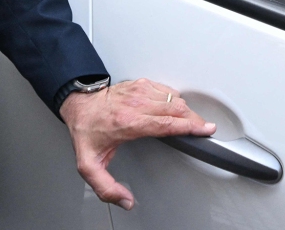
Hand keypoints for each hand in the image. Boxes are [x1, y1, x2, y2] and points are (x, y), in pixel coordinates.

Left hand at [59, 78, 215, 209]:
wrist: (79, 106)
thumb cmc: (87, 132)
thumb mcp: (89, 166)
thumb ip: (106, 187)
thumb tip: (125, 200)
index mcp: (128, 123)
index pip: (167, 123)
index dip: (189, 126)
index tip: (205, 129)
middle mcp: (136, 104)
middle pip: (176, 108)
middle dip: (194, 119)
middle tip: (204, 128)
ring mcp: (139, 90)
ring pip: (174, 97)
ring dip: (186, 110)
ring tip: (190, 121)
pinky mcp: (140, 83)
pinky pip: (166, 89)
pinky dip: (175, 99)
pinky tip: (173, 108)